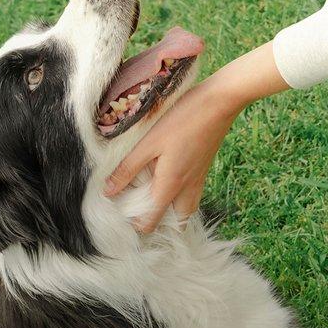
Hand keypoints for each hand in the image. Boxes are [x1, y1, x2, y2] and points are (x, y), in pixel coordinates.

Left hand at [102, 75, 241, 231]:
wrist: (220, 102)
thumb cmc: (183, 119)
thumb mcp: (149, 142)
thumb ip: (128, 168)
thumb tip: (108, 191)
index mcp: (171, 185)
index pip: (152, 221)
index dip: (136, 224)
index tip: (122, 211)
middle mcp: (188, 187)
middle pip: (176, 221)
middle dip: (159, 222)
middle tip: (140, 207)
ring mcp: (199, 178)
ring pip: (187, 208)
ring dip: (172, 210)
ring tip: (155, 197)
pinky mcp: (204, 167)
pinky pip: (193, 193)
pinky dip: (181, 196)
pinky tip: (170, 178)